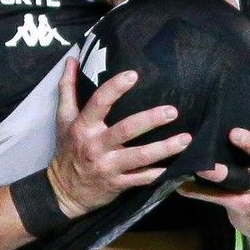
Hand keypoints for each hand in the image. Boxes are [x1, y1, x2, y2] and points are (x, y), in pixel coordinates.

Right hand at [47, 55, 192, 217]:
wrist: (64, 192)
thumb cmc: (67, 150)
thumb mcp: (63, 119)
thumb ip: (68, 88)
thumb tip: (72, 58)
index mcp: (83, 127)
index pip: (99, 103)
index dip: (115, 88)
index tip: (133, 75)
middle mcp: (96, 146)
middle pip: (125, 130)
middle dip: (150, 120)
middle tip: (172, 111)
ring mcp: (108, 166)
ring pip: (140, 156)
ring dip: (164, 148)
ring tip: (186, 139)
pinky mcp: (119, 183)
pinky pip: (143, 178)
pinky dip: (161, 173)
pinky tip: (179, 165)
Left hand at [179, 94, 249, 243]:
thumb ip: (246, 142)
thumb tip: (214, 114)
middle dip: (248, 142)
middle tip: (234, 133)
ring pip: (239, 178)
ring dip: (219, 172)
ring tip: (201, 167)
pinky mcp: (241, 204)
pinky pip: (218, 197)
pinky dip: (198, 192)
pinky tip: (181, 187)